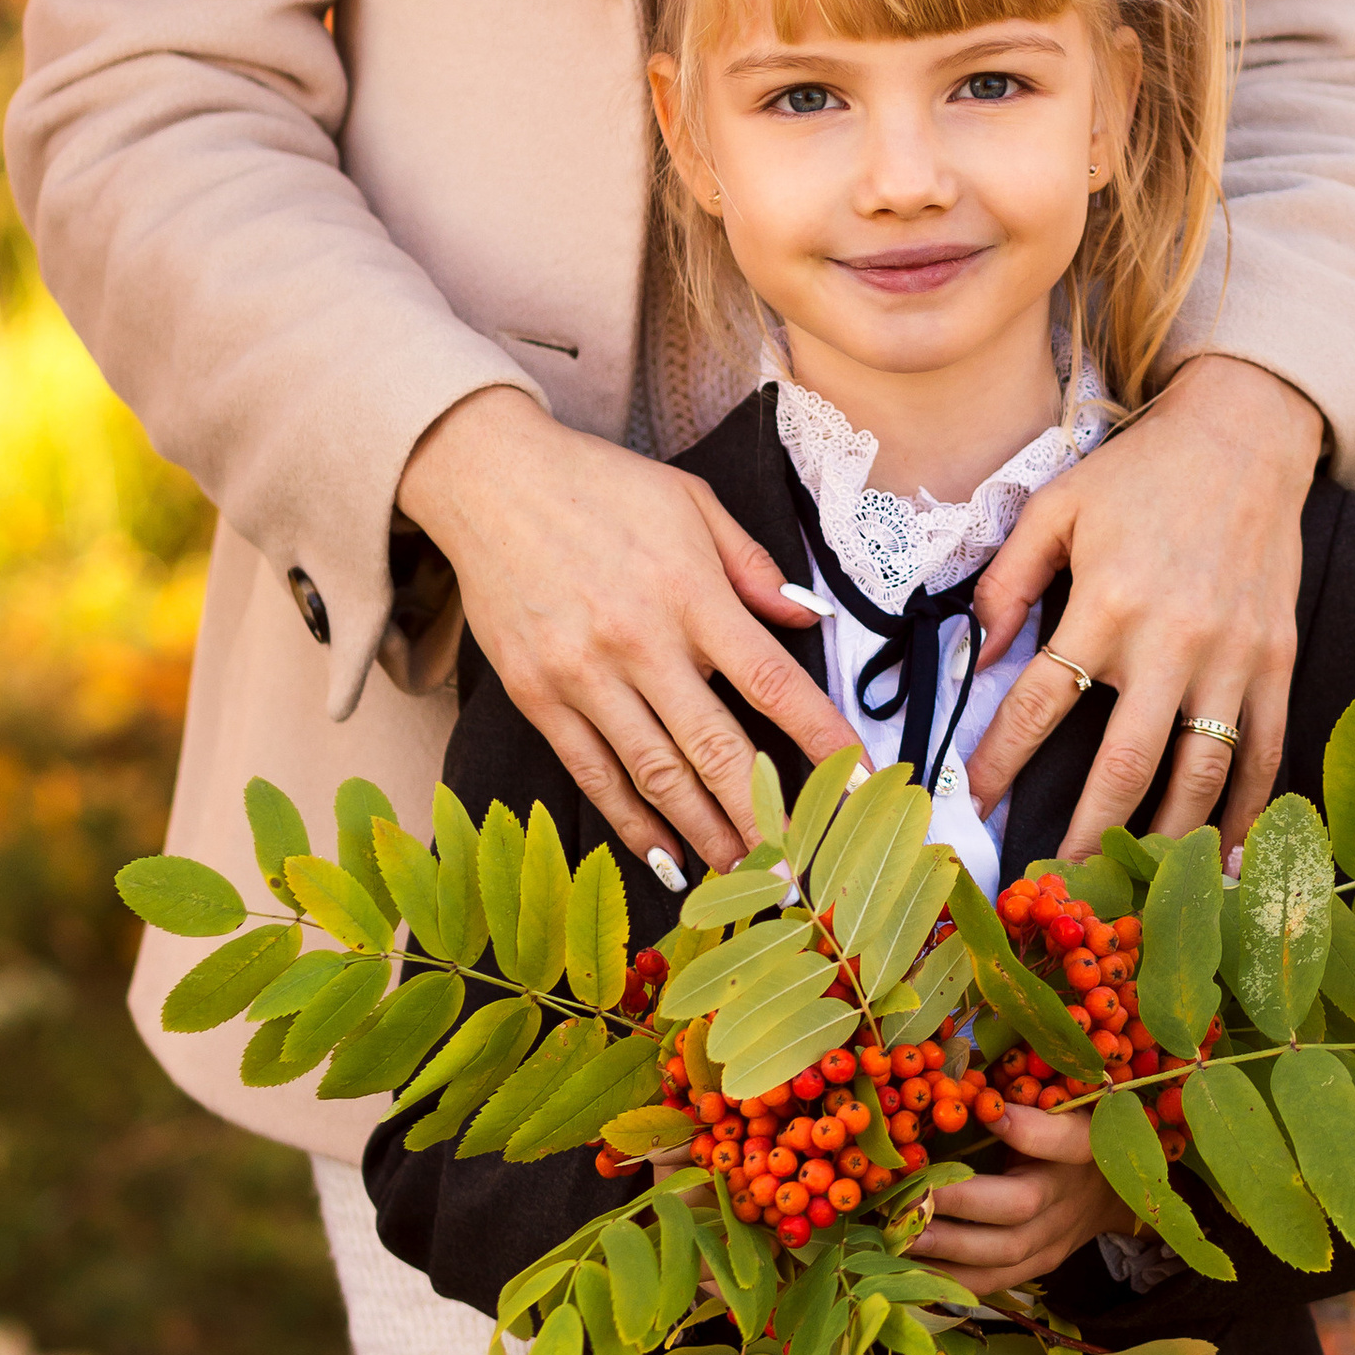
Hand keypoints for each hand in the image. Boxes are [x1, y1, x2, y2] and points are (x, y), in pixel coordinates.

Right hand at [396, 386, 850, 877]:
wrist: (490, 481)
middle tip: (801, 864)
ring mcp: (583, 675)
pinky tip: (664, 854)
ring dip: (705, 831)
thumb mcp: (691, 501)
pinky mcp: (536, 696)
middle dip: (764, 813)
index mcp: (690, 592)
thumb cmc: (600, 485)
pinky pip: (592, 771)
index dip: (823, 739)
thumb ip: (752, 565)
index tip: (864, 783)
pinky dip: (630, 820)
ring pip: (655, 774)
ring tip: (744, 873)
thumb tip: (810, 616)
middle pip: (716, 747)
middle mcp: (639, 641)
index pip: (772, 680)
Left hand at [917, 1099, 1126, 1291]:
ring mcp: (1055, 1238)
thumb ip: (1020, 1094)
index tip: (989, 1111)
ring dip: (948, 1249)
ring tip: (902, 1238)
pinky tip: (915, 1265)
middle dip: (961, 1202)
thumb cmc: (1069, 1130)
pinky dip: (953, 1278)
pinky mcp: (1040, 1266)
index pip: (1067, 1139)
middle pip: (1021, 1205)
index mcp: (1083, 1144)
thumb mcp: (1058, 1103)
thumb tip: (959, 1083)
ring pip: (1004, 1253)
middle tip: (911, 1197)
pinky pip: (996, 1280)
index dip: (1030, 1130)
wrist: (1103, 1192)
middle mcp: (1069, 1195)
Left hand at [960, 353, 1319, 856]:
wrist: (1245, 437)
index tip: (974, 804)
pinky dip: (1247, 811)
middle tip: (1059, 885)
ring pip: (1200, 777)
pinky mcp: (1276, 661)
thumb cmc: (1141, 472)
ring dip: (1166, 841)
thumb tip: (977, 650)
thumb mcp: (1057, 504)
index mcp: (1106, 604)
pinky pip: (1263, 753)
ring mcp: (1232, 658)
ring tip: (1136, 885)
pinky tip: (1225, 856)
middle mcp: (1171, 643)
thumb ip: (1009, 577)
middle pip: (1124, 766)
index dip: (1001, 761)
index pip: (1039, 703)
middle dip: (1087, 835)